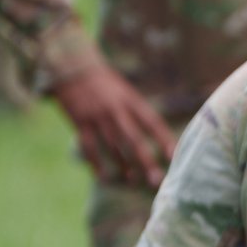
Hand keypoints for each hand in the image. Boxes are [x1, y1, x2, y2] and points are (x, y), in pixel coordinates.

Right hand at [51, 62, 175, 188]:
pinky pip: (89, 147)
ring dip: (123, 165)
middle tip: (156, 179)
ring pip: (113, 147)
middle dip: (146, 161)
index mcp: (131, 100)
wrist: (72, 66)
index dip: (164, 140)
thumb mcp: (125, 91)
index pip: (152, 123)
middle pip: (134, 140)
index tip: (174, 156)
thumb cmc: (104, 81)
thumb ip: (136, 111)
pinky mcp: (79, 122)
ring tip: (133, 179)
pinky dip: (96, 164)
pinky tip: (103, 177)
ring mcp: (97, 117)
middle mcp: (116, 110)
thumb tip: (154, 134)